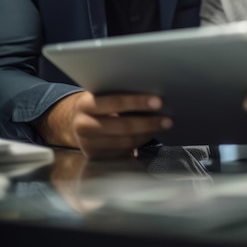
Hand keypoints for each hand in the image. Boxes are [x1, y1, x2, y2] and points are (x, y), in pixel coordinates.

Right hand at [35, 91, 171, 159]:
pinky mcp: (96, 158)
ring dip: (147, 134)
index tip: (159, 101)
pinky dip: (139, 144)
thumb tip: (152, 89)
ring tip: (163, 126)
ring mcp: (88, 145)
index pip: (115, 102)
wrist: (78, 124)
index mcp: (85, 104)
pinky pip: (123, 152)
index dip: (138, 102)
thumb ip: (119, 93)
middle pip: (122, 126)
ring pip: (125, 142)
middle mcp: (83, 125)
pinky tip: (149, 135)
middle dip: (148, 122)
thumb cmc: (99, 104)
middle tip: (168, 119)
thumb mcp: (102, 95)